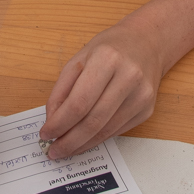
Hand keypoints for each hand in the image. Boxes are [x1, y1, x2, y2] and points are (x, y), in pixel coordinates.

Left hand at [39, 19, 163, 158]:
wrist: (147, 43)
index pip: (79, 102)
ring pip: (106, 130)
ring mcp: (141, 96)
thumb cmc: (109, 48)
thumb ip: (62, 89)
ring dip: (82, 144)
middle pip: (93, 121)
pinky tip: (84, 141)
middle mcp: (128, 77)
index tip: (46, 133)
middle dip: (69, 140)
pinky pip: (117, 130)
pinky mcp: (147, 109)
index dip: (60, 123)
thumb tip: (52, 119)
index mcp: (107, 59)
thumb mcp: (79, 58)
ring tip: (65, 149)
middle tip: (53, 150)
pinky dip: (97, 139)